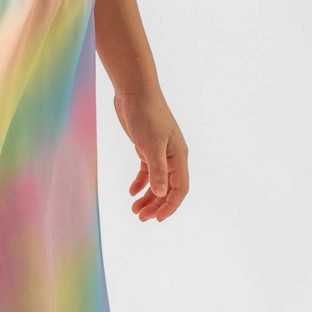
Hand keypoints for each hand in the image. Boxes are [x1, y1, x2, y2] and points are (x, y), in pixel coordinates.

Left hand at [113, 89, 189, 221]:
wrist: (135, 91)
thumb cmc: (146, 115)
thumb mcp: (151, 145)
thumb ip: (157, 170)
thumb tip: (162, 193)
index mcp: (179, 156)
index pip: (180, 189)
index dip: (170, 206)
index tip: (157, 219)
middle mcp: (172, 156)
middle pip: (168, 188)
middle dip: (156, 205)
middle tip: (140, 218)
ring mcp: (160, 152)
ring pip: (157, 181)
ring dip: (148, 196)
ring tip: (134, 209)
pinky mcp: (147, 147)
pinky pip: (147, 170)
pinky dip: (141, 182)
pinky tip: (132, 191)